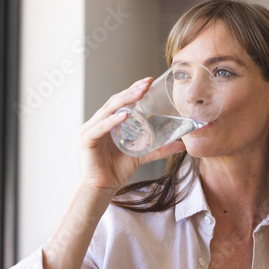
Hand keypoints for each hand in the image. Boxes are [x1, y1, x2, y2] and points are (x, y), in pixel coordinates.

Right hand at [78, 77, 185, 191]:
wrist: (103, 187)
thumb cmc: (118, 169)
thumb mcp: (142, 156)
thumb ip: (159, 149)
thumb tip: (181, 146)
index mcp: (110, 121)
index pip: (122, 100)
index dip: (134, 89)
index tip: (148, 81)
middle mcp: (99, 122)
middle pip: (115, 101)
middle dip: (132, 91)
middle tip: (146, 84)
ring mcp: (91, 129)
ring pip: (108, 109)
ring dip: (125, 100)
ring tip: (139, 94)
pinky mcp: (87, 140)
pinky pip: (100, 127)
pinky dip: (112, 120)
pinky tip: (125, 115)